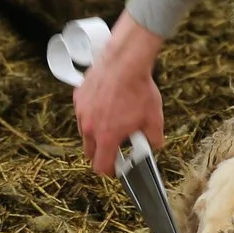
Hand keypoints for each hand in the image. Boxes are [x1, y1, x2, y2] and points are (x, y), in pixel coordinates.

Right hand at [73, 14, 166, 177]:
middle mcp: (90, 127)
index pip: (101, 166)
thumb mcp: (154, 119)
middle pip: (90, 151)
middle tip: (115, 145)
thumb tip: (155, 145)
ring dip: (96, 132)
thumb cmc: (139, 89)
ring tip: (113, 120)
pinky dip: (92, 112)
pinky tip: (106, 103)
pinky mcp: (78, 96)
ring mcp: (82, 111)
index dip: (110, 171)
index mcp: (107, 137)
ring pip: (85, 131)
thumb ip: (154, 139)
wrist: (125, 61)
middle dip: (102, 152)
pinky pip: (83, 111)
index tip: (117, 168)